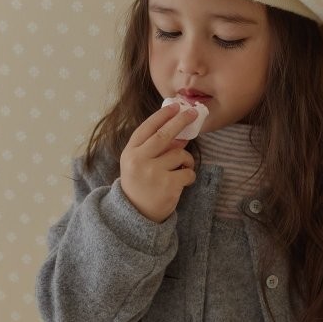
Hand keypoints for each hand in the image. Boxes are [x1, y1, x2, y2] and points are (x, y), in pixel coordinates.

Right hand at [120, 102, 197, 222]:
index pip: (147, 128)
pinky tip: (181, 182)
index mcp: (130, 153)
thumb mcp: (139, 163)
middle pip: (164, 135)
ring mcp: (153, 173)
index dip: (162, 116)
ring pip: (180, 154)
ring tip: (181, 168)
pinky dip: (189, 175)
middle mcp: (139, 161)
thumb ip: (154, 148)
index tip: (175, 106)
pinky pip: (188, 172)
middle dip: (180, 121)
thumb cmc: (140, 184)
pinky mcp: (168, 186)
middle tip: (192, 114)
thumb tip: (179, 132)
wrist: (136, 214)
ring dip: (186, 159)